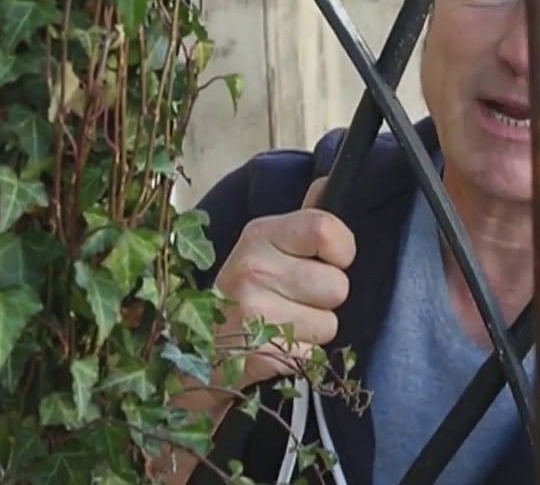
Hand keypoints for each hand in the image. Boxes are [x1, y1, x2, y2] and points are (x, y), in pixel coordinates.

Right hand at [211, 177, 356, 389]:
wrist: (196, 348)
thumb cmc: (245, 289)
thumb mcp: (267, 244)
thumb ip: (304, 216)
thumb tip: (330, 181)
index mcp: (260, 234)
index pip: (326, 230)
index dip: (342, 250)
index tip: (330, 260)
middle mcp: (253, 269)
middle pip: (337, 286)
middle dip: (326, 299)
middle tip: (296, 298)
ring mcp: (252, 313)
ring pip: (329, 325)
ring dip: (314, 330)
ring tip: (283, 323)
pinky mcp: (256, 355)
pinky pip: (314, 356)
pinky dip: (302, 357)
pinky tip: (276, 347)